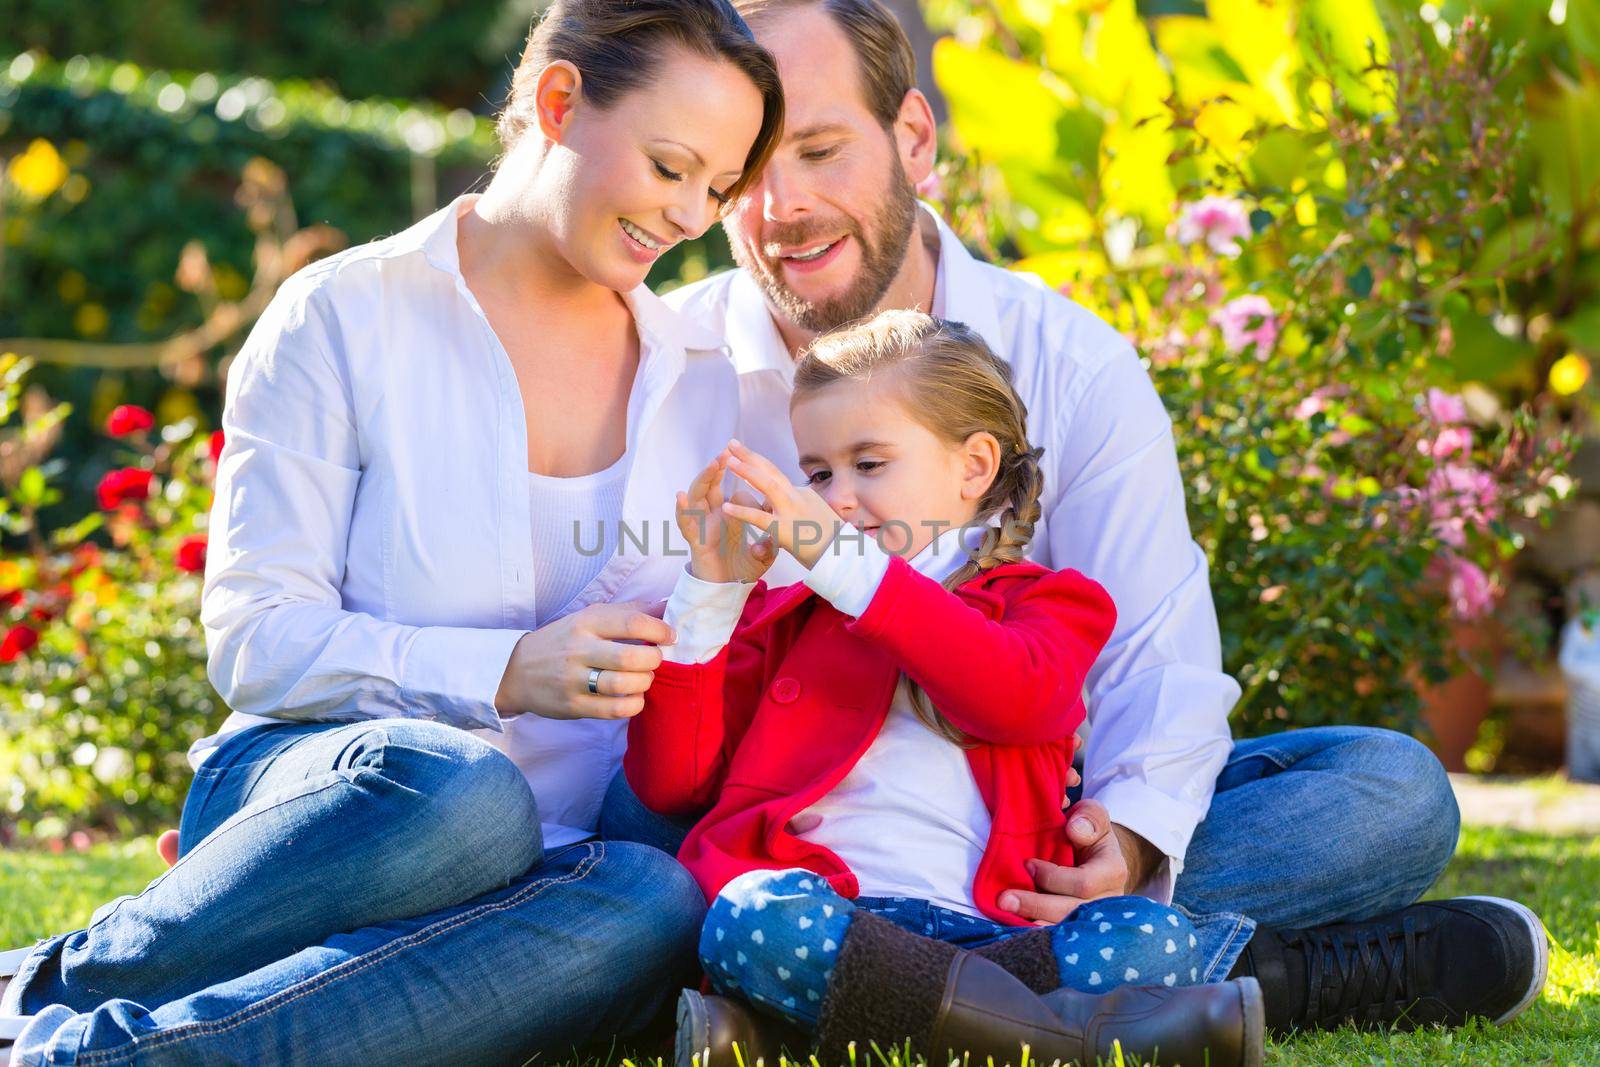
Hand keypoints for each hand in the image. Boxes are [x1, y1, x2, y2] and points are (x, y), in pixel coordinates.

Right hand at [493, 601, 675, 720]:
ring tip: (644, 679)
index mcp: (585, 623)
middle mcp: (579, 650)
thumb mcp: (588, 618)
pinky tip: (634, 697)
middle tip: (655, 660)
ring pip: (623, 685)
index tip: (670, 636)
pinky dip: (633, 704)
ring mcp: (574, 680)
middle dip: (654, 660)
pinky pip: (614, 710)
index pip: (631, 622)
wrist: (516, 671)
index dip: (659, 630)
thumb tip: (667, 603)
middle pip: (630, 658)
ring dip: (645, 683)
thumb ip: (627, 611)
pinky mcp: (573, 706)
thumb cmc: (563, 641)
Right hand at [676, 450, 775, 583]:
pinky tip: (681, 496)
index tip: (746, 461)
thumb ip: (768, 546)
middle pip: (711, 486)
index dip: (738, 480)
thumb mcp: (762, 555)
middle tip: (727, 451)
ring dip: (704, 480)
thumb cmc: (741, 568)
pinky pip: (685, 523)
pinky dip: (681, 510)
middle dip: (717, 468)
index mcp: (729, 514)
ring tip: (713, 466)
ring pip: (697, 497)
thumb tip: (769, 541)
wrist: (727, 591)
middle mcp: (713, 516)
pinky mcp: (694, 540)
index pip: (733, 491)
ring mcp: (702, 526)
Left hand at [718, 439, 843, 568]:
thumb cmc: (831, 542)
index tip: (742, 455)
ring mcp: (791, 512)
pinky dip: (742, 511)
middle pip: (771, 470)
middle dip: (750, 455)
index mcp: (803, 494)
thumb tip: (790, 506)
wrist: (844, 556)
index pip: (777, 475)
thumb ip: (799, 509)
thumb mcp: (816, 517)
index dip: (758, 464)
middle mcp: (797, 497)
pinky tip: (726, 506)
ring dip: (747, 471)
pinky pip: (759, 518)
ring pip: (767, 485)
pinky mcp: (784, 530)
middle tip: (732, 443)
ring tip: (728, 461)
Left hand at [997, 801, 1164, 922]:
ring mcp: (1094, 922)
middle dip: (1036, 906)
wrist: (1094, 862)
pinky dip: (1035, 937)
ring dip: (1033, 927)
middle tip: (1004, 899)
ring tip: (1006, 916)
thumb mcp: (1093, 817)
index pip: (1083, 883)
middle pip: (1071, 913)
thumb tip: (1074, 829)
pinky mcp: (1078, 934)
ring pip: (1065, 933)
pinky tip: (1014, 930)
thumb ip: (1089, 816)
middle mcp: (1107, 903)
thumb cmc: (1089, 835)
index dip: (1052, 876)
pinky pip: (1058, 941)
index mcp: (1113, 872)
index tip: (1027, 864)